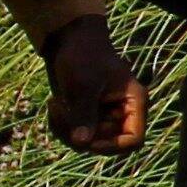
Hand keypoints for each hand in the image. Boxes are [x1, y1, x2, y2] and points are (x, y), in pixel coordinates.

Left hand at [42, 18, 146, 154]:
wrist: (67, 39)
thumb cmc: (82, 55)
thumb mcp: (83, 84)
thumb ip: (84, 114)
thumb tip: (82, 144)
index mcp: (134, 102)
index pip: (133, 139)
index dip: (112, 146)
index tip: (88, 139)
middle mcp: (122, 112)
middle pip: (106, 144)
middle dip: (79, 134)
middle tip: (59, 112)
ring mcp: (104, 116)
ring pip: (87, 142)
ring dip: (65, 130)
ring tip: (53, 105)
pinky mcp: (87, 116)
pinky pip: (75, 135)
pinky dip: (60, 126)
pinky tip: (53, 105)